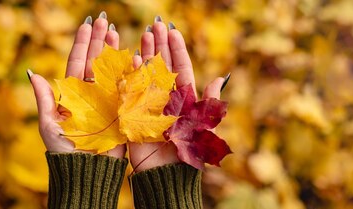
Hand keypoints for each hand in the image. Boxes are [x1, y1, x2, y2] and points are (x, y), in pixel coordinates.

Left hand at [29, 12, 125, 157]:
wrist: (86, 171)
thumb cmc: (64, 151)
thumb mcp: (49, 124)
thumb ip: (45, 99)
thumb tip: (33, 74)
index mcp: (74, 95)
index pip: (78, 63)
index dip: (83, 44)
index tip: (88, 25)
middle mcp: (92, 95)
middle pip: (97, 62)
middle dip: (101, 41)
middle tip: (106, 21)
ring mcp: (109, 101)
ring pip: (113, 70)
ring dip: (115, 51)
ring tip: (118, 32)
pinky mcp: (123, 111)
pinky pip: (128, 88)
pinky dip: (131, 71)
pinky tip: (134, 55)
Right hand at [128, 16, 225, 171]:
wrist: (167, 175)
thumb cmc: (190, 155)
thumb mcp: (204, 126)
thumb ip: (210, 102)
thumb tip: (220, 77)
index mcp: (184, 99)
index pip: (180, 68)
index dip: (176, 50)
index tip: (173, 30)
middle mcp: (166, 98)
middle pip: (162, 66)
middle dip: (159, 44)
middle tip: (155, 24)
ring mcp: (149, 104)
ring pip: (147, 73)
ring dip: (146, 53)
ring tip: (144, 34)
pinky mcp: (134, 113)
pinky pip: (132, 89)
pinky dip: (132, 74)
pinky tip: (132, 58)